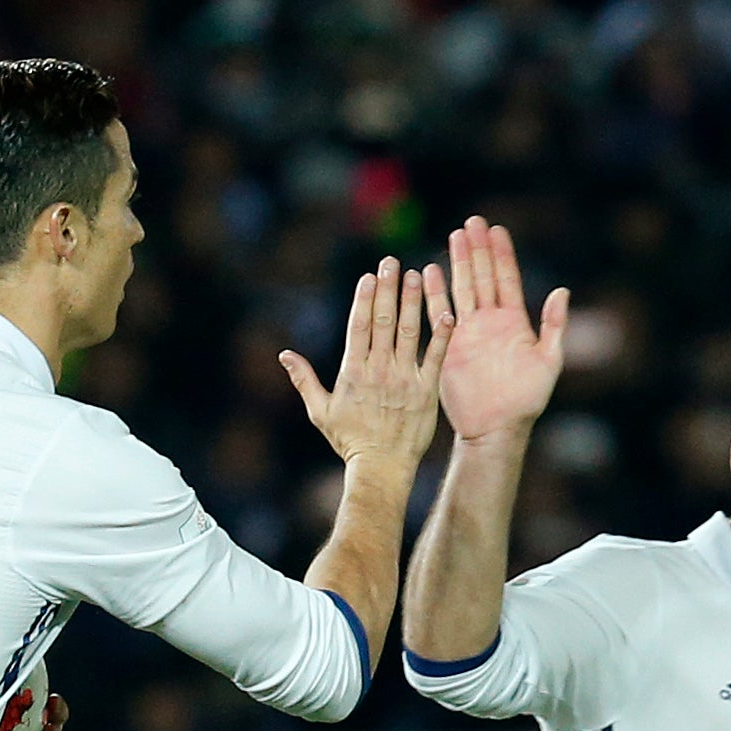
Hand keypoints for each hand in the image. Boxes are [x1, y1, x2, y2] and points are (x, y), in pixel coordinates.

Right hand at [282, 257, 440, 474]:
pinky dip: (441, 334)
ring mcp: (403, 379)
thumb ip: (304, 380)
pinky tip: (447, 311)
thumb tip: (284, 355)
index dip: (364, 298)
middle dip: (387, 289)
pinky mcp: (425, 390)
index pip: (359, 326)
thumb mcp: (320, 412)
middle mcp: (378, 370)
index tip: (370, 276)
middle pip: (383, 321)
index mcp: (353, 372)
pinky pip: (435, 356)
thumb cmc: (349, 442)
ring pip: (408, 332)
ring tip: (417, 275)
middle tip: (392, 262)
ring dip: (412, 302)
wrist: (381, 469)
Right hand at [430, 216, 568, 445]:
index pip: (507, 278)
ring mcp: (469, 332)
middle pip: (483, 276)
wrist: (498, 427)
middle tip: (472, 222)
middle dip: (478, 249)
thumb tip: (562, 292)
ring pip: (462, 289)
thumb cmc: (527, 400)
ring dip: (459, 263)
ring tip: (454, 237)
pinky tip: (429, 272)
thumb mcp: (548, 361)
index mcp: (514, 321)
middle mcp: (491, 321)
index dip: (502, 254)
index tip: (496, 229)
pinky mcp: (450, 346)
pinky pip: (440, 315)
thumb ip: (554, 326)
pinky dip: (434, 295)